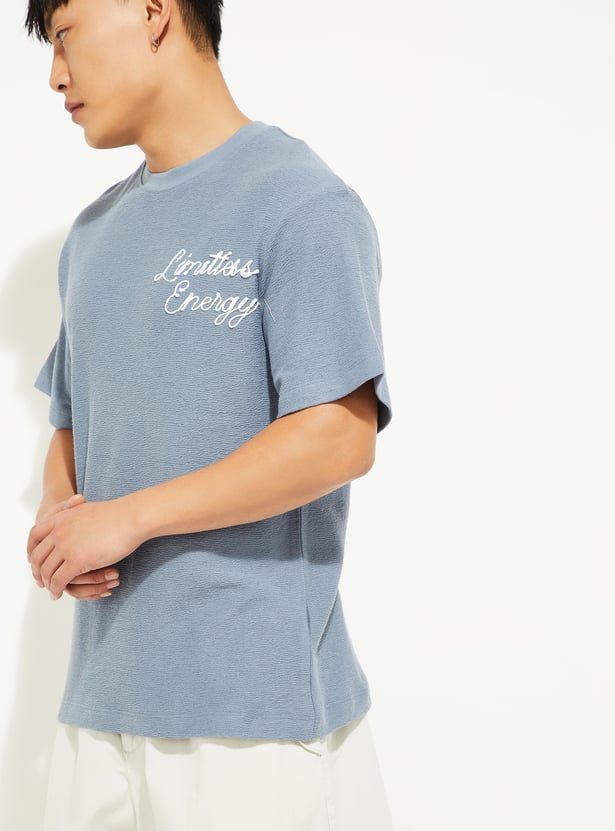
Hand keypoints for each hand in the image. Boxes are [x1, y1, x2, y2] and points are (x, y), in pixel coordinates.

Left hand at [27, 497, 142, 600]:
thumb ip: (76, 513)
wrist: (131, 517)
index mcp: (61, 518)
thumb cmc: (117, 514)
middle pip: (38, 556)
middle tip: (41, 580)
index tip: (35, 560)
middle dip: (37, 571)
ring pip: (47, 571)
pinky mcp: (77, 561)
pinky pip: (59, 580)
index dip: (31, 550)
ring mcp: (66, 547)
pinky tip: (58, 594)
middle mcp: (58, 532)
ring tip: (51, 590)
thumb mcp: (88, 509)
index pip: (34, 535)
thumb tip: (76, 513)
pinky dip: (56, 589)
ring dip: (47, 583)